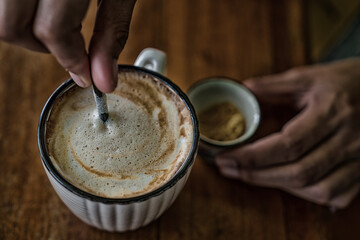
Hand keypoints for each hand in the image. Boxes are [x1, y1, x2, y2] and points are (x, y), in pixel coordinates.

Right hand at [0, 0, 135, 92]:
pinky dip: (19, 14)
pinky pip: (1, 2)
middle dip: (38, 48)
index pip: (53, 31)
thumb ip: (111, 33)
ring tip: (55, 28)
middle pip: (10, 26)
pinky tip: (46, 10)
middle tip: (67, 51)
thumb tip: (105, 82)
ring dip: (23, 30)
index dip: (71, 60)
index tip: (86, 76)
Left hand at [216, 58, 359, 208]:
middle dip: (257, 175)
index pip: (289, 143)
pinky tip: (287, 184)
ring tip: (250, 175)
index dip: (254, 156)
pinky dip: (308, 195)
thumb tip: (244, 89)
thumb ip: (275, 85)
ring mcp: (359, 158)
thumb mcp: (310, 76)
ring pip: (318, 188)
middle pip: (299, 171)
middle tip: (228, 169)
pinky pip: (337, 195)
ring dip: (279, 186)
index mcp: (332, 111)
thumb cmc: (347, 81)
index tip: (226, 158)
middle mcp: (349, 139)